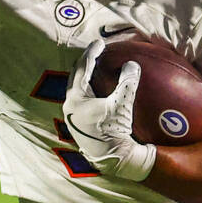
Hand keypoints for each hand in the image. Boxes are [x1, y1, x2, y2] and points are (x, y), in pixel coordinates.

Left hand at [63, 40, 155, 181]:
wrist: (113, 159)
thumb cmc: (115, 131)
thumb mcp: (122, 105)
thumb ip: (127, 82)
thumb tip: (131, 64)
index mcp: (76, 99)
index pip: (82, 68)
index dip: (92, 53)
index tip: (100, 42)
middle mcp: (70, 107)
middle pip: (75, 78)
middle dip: (85, 63)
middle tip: (95, 53)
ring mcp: (73, 117)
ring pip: (76, 89)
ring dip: (85, 77)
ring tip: (94, 69)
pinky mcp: (79, 125)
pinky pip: (81, 100)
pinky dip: (88, 90)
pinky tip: (96, 90)